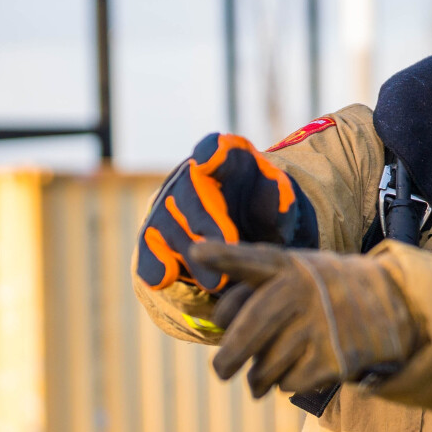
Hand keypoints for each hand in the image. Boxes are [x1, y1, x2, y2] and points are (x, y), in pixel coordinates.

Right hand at [137, 133, 318, 292]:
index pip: (215, 149)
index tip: (208, 162)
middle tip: (228, 245)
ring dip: (191, 253)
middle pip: (189, 191)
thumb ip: (278, 201)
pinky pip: (149, 251)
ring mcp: (169, 208)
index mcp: (227, 161)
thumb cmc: (267, 218)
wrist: (247, 242)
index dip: (210, 154)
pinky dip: (155, 264)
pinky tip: (167, 276)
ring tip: (217, 282)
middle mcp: (191, 178)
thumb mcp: (281, 209)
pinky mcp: (155, 239)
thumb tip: (275, 195)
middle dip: (207, 220)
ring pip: (169, 224)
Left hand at [194, 242, 420, 397]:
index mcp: (289, 267)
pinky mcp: (333, 359)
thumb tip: (215, 323)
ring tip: (266, 373)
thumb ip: (255, 288)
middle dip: (227, 359)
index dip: (223, 256)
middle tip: (222, 371)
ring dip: (259, 377)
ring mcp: (319, 326)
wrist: (392, 307)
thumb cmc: (326, 291)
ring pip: (265, 367)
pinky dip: (287, 382)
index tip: (196, 252)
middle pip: (247, 333)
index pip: (252, 259)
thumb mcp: (298, 272)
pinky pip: (289, 383)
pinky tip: (301, 368)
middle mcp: (303, 292)